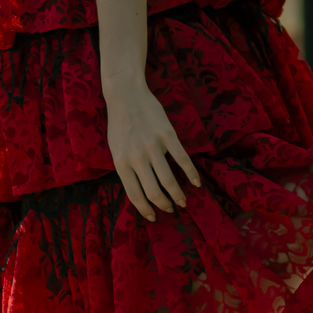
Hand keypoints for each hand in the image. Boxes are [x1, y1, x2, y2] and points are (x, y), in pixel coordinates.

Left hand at [105, 82, 201, 221]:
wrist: (127, 96)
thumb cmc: (119, 124)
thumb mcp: (115, 149)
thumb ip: (125, 168)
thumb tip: (139, 190)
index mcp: (121, 163)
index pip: (135, 194)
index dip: (145, 210)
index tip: (153, 217)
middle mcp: (137, 158)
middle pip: (153, 191)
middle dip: (164, 205)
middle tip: (170, 209)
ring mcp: (153, 147)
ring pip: (168, 180)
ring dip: (178, 195)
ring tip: (183, 202)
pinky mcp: (168, 135)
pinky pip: (182, 159)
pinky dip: (192, 174)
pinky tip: (197, 183)